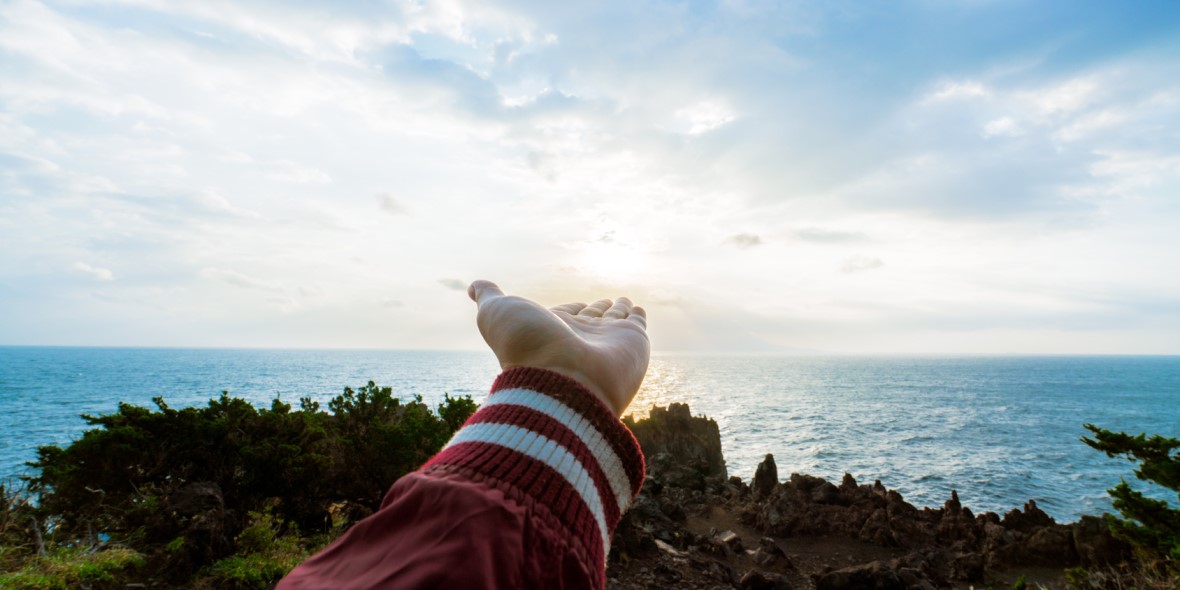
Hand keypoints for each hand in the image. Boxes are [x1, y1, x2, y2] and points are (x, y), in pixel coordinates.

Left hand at [468, 280, 649, 416]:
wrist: (563, 383)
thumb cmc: (525, 348)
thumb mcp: (497, 313)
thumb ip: (489, 297)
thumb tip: (473, 286)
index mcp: (549, 332)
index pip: (564, 315)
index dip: (570, 309)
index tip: (576, 304)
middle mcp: (578, 338)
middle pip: (590, 319)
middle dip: (596, 310)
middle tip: (605, 302)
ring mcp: (605, 342)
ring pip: (613, 320)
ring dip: (619, 309)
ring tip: (623, 301)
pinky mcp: (632, 343)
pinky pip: (636, 324)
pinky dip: (638, 316)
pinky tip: (637, 309)